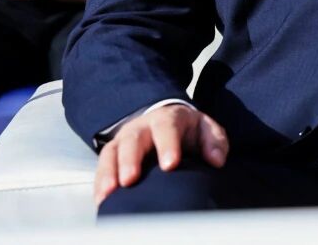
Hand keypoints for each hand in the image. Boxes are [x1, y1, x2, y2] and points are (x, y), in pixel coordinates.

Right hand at [94, 104, 228, 203]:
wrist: (167, 121)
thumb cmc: (188, 131)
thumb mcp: (206, 130)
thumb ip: (214, 142)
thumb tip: (216, 160)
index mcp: (168, 119)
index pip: (167, 128)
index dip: (167, 145)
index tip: (170, 165)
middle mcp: (143, 127)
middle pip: (133, 139)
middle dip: (130, 159)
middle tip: (130, 179)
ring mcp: (125, 139)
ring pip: (112, 152)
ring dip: (109, 172)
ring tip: (109, 192)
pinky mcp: (113, 153)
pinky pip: (102, 165)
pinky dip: (100, 181)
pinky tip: (101, 198)